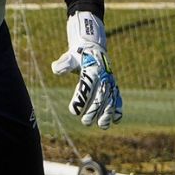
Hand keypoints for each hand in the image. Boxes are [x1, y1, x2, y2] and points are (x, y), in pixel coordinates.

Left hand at [51, 11, 122, 128]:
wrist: (92, 48)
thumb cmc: (77, 56)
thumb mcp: (69, 57)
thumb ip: (63, 64)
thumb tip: (56, 69)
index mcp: (91, 69)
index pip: (86, 86)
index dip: (81, 99)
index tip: (73, 111)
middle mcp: (103, 76)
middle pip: (100, 96)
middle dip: (94, 111)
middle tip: (85, 122)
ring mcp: (110, 81)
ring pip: (111, 99)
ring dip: (107, 113)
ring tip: (102, 126)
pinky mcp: (113, 85)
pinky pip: (117, 97)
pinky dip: (118, 108)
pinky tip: (116, 120)